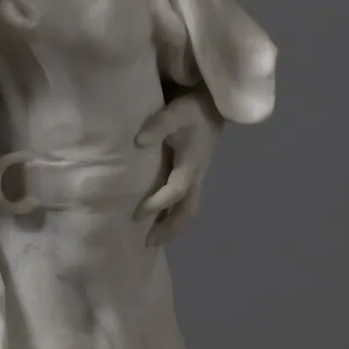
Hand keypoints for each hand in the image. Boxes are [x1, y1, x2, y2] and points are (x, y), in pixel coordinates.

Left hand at [134, 87, 222, 245]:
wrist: (212, 106)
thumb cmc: (192, 110)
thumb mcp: (176, 112)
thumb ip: (159, 124)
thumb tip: (140, 141)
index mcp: (191, 165)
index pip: (175, 192)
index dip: (157, 204)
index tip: (137, 214)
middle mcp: (196, 177)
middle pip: (187, 211)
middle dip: (169, 229)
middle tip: (148, 243)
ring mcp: (196, 178)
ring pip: (188, 209)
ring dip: (172, 226)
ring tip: (152, 239)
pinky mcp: (192, 176)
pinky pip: (185, 202)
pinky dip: (173, 215)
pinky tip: (157, 220)